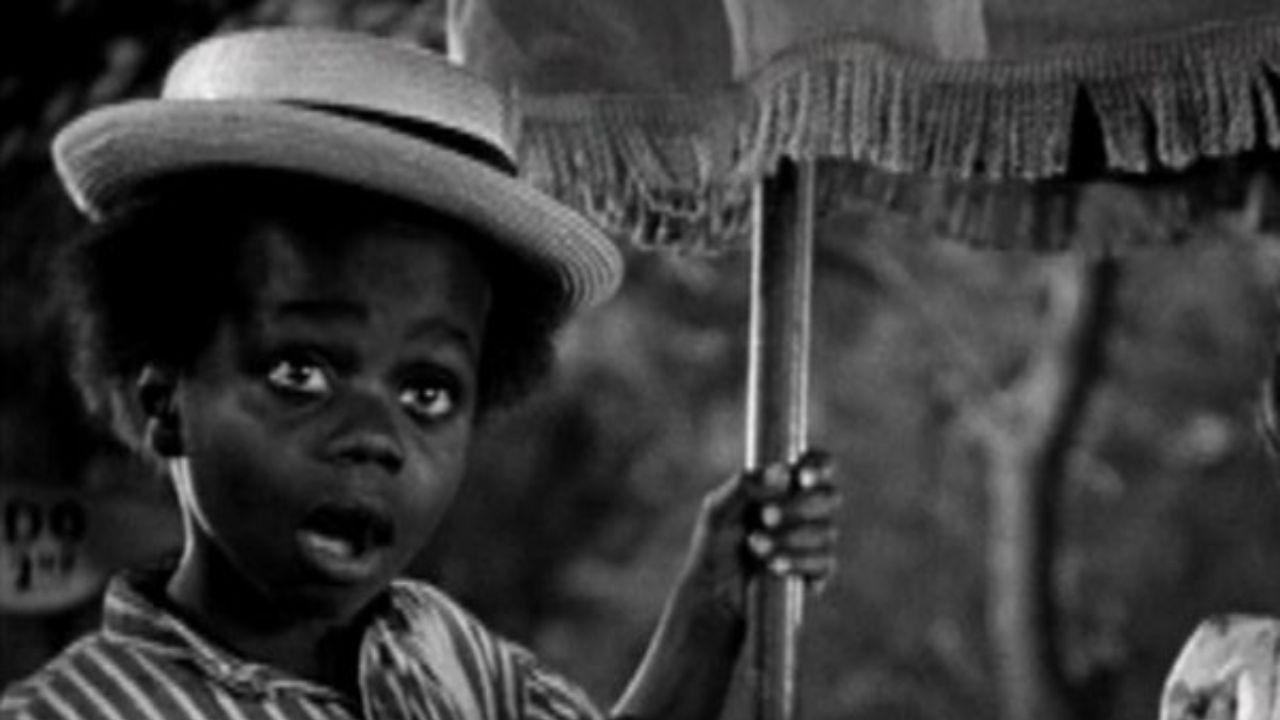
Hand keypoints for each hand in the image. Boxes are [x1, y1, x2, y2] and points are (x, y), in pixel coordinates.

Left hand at [680, 449, 840, 624]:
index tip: (803, 478)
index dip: (818, 466)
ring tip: (756, 546)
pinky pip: (825, 563)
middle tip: (766, 517)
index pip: (817, 463)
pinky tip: (774, 568)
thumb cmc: (714, 542)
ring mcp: (814, 540)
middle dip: (799, 507)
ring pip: (827, 531)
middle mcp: (805, 508)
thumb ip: (745, 485)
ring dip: (791, 538)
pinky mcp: (816, 571)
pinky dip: (799, 563)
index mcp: (785, 484)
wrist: (712, 591)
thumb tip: (782, 471)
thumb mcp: (718, 509)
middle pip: (830, 496)